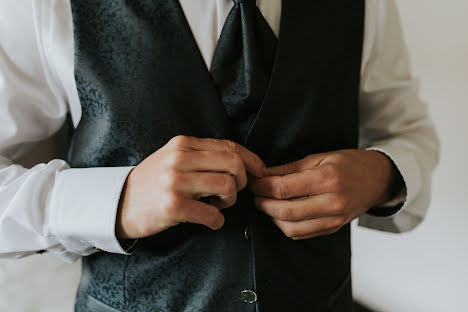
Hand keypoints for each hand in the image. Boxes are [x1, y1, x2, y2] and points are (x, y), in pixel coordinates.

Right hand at [116, 135, 265, 238]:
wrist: (118, 203)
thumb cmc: (153, 182)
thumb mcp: (174, 159)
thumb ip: (203, 156)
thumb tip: (243, 163)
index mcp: (183, 144)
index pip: (230, 147)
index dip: (252, 161)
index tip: (260, 173)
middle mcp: (180, 158)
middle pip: (234, 164)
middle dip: (242, 182)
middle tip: (232, 193)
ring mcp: (175, 181)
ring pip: (227, 186)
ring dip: (230, 202)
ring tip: (217, 206)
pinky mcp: (172, 206)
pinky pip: (213, 214)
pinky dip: (217, 221)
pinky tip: (209, 221)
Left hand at [248, 150, 403, 239]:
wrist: (378, 180)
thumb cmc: (349, 164)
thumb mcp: (320, 157)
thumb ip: (289, 168)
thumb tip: (262, 174)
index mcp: (327, 179)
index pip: (283, 188)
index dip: (262, 187)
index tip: (252, 181)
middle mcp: (332, 202)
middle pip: (284, 212)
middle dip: (262, 203)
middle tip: (254, 194)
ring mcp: (333, 219)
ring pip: (290, 228)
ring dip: (272, 217)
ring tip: (265, 203)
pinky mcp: (332, 228)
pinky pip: (301, 234)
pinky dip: (285, 226)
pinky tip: (280, 213)